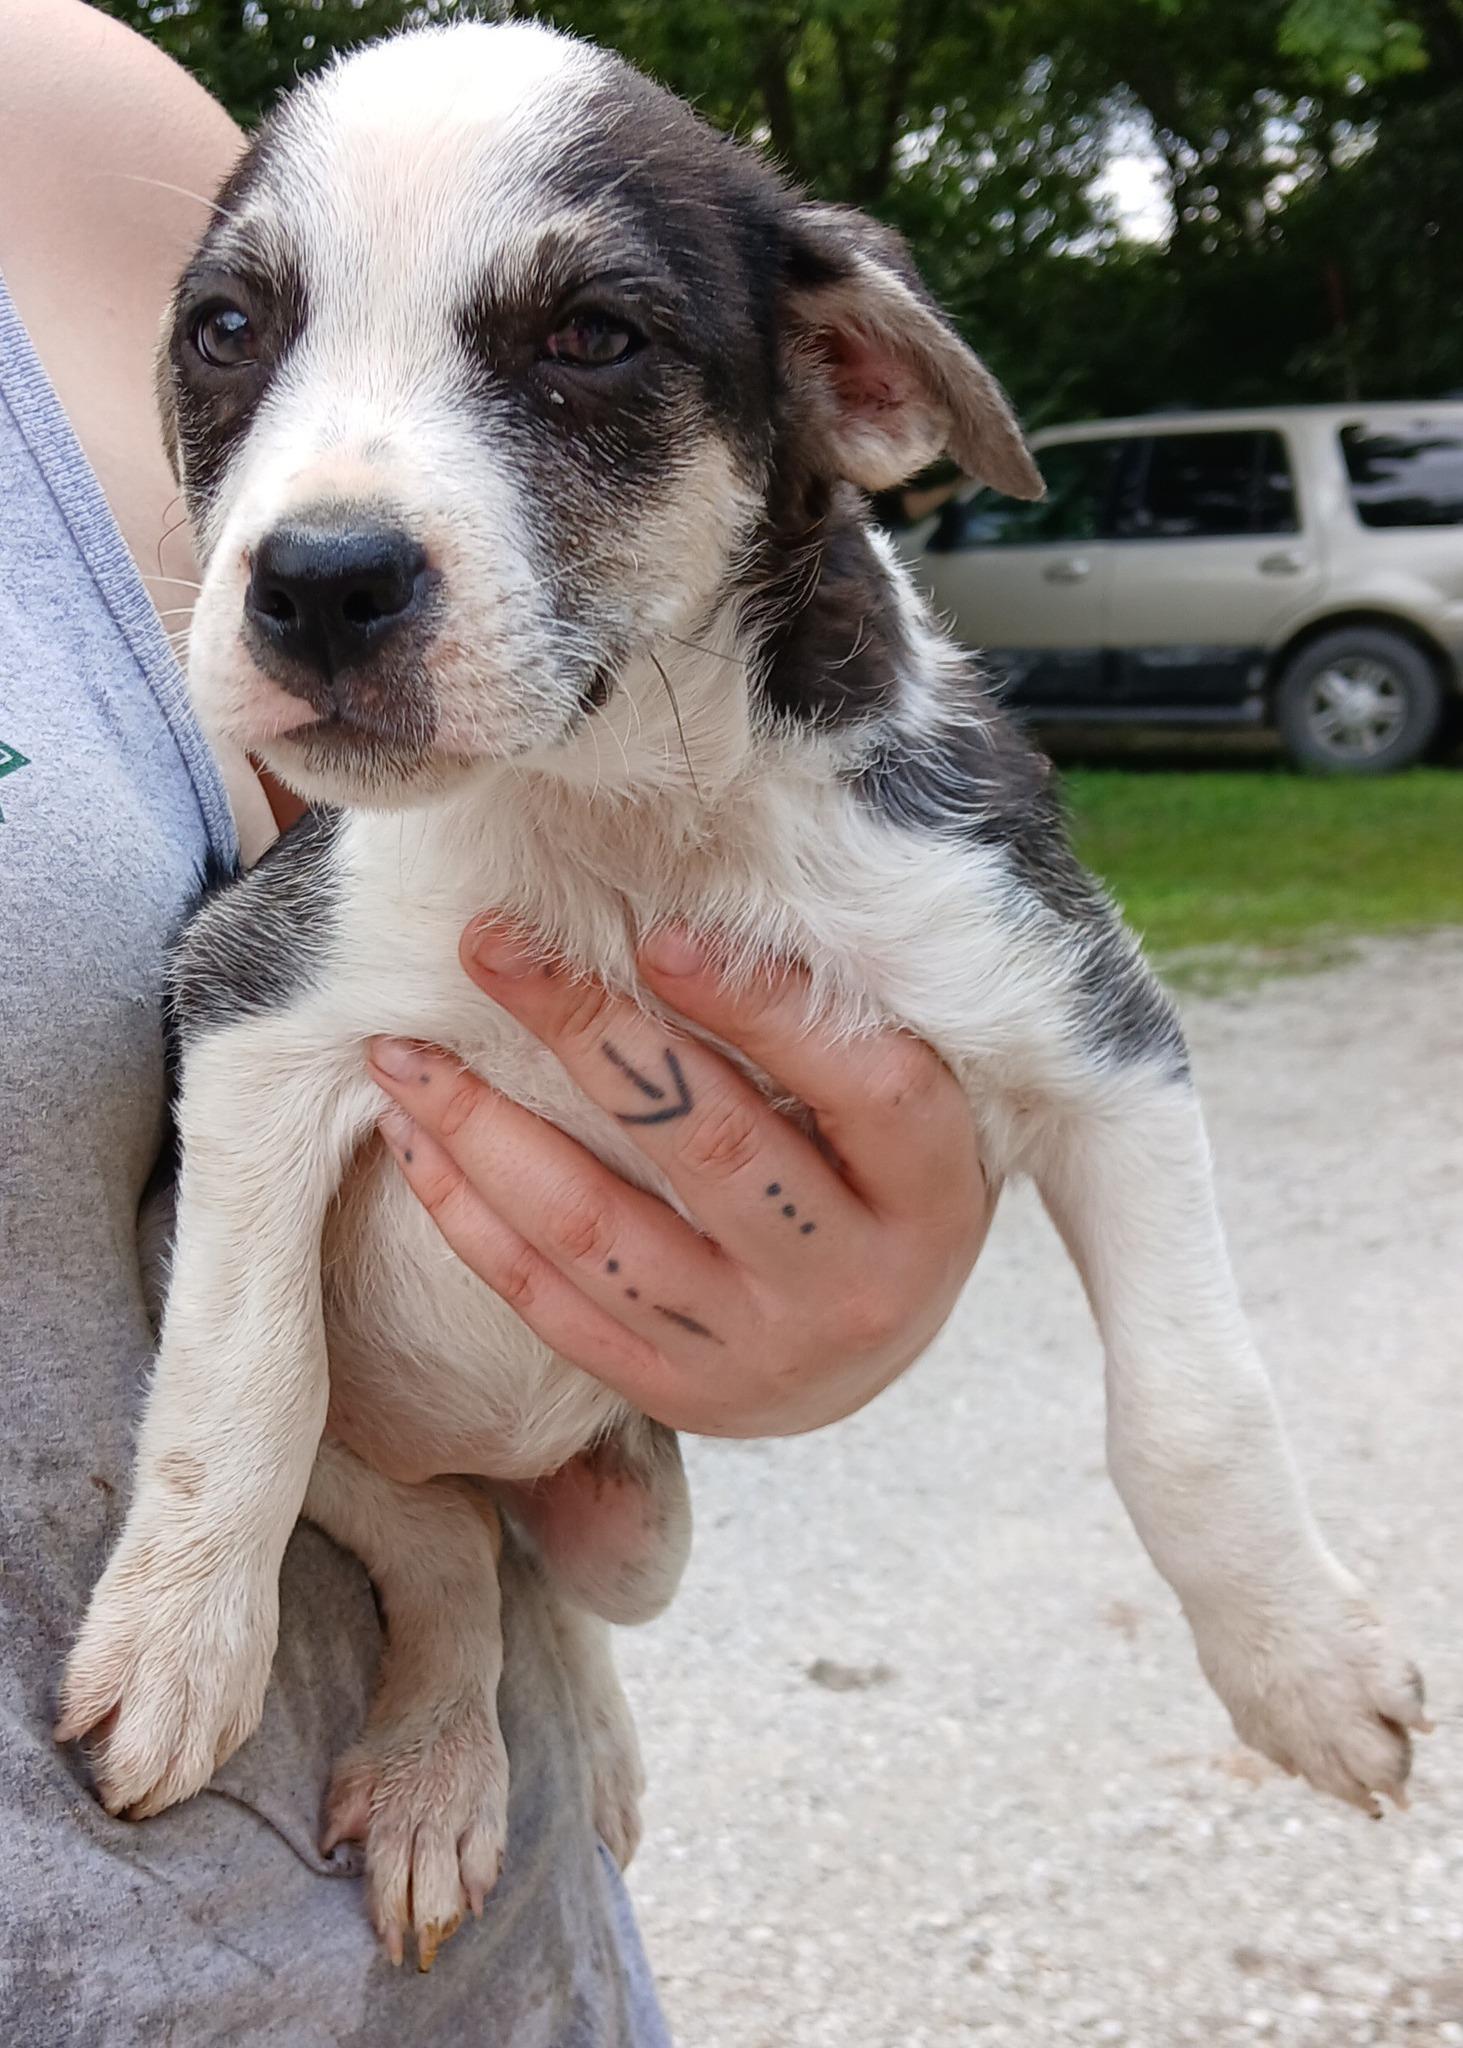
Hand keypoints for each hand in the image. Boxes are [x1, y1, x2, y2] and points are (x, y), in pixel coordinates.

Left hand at [366, 922, 991, 1436]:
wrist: (870, 1352)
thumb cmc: (877, 1187)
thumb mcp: (899, 1112)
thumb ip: (832, 1030)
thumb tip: (680, 915)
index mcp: (931, 1196)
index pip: (863, 1088)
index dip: (764, 1011)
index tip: (658, 937)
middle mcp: (848, 1285)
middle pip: (712, 1150)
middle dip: (587, 1034)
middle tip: (493, 946)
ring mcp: (754, 1351)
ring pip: (600, 1230)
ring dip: (484, 1129)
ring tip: (403, 1052)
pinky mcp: (674, 1393)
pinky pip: (547, 1301)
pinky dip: (469, 1215)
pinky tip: (417, 1137)